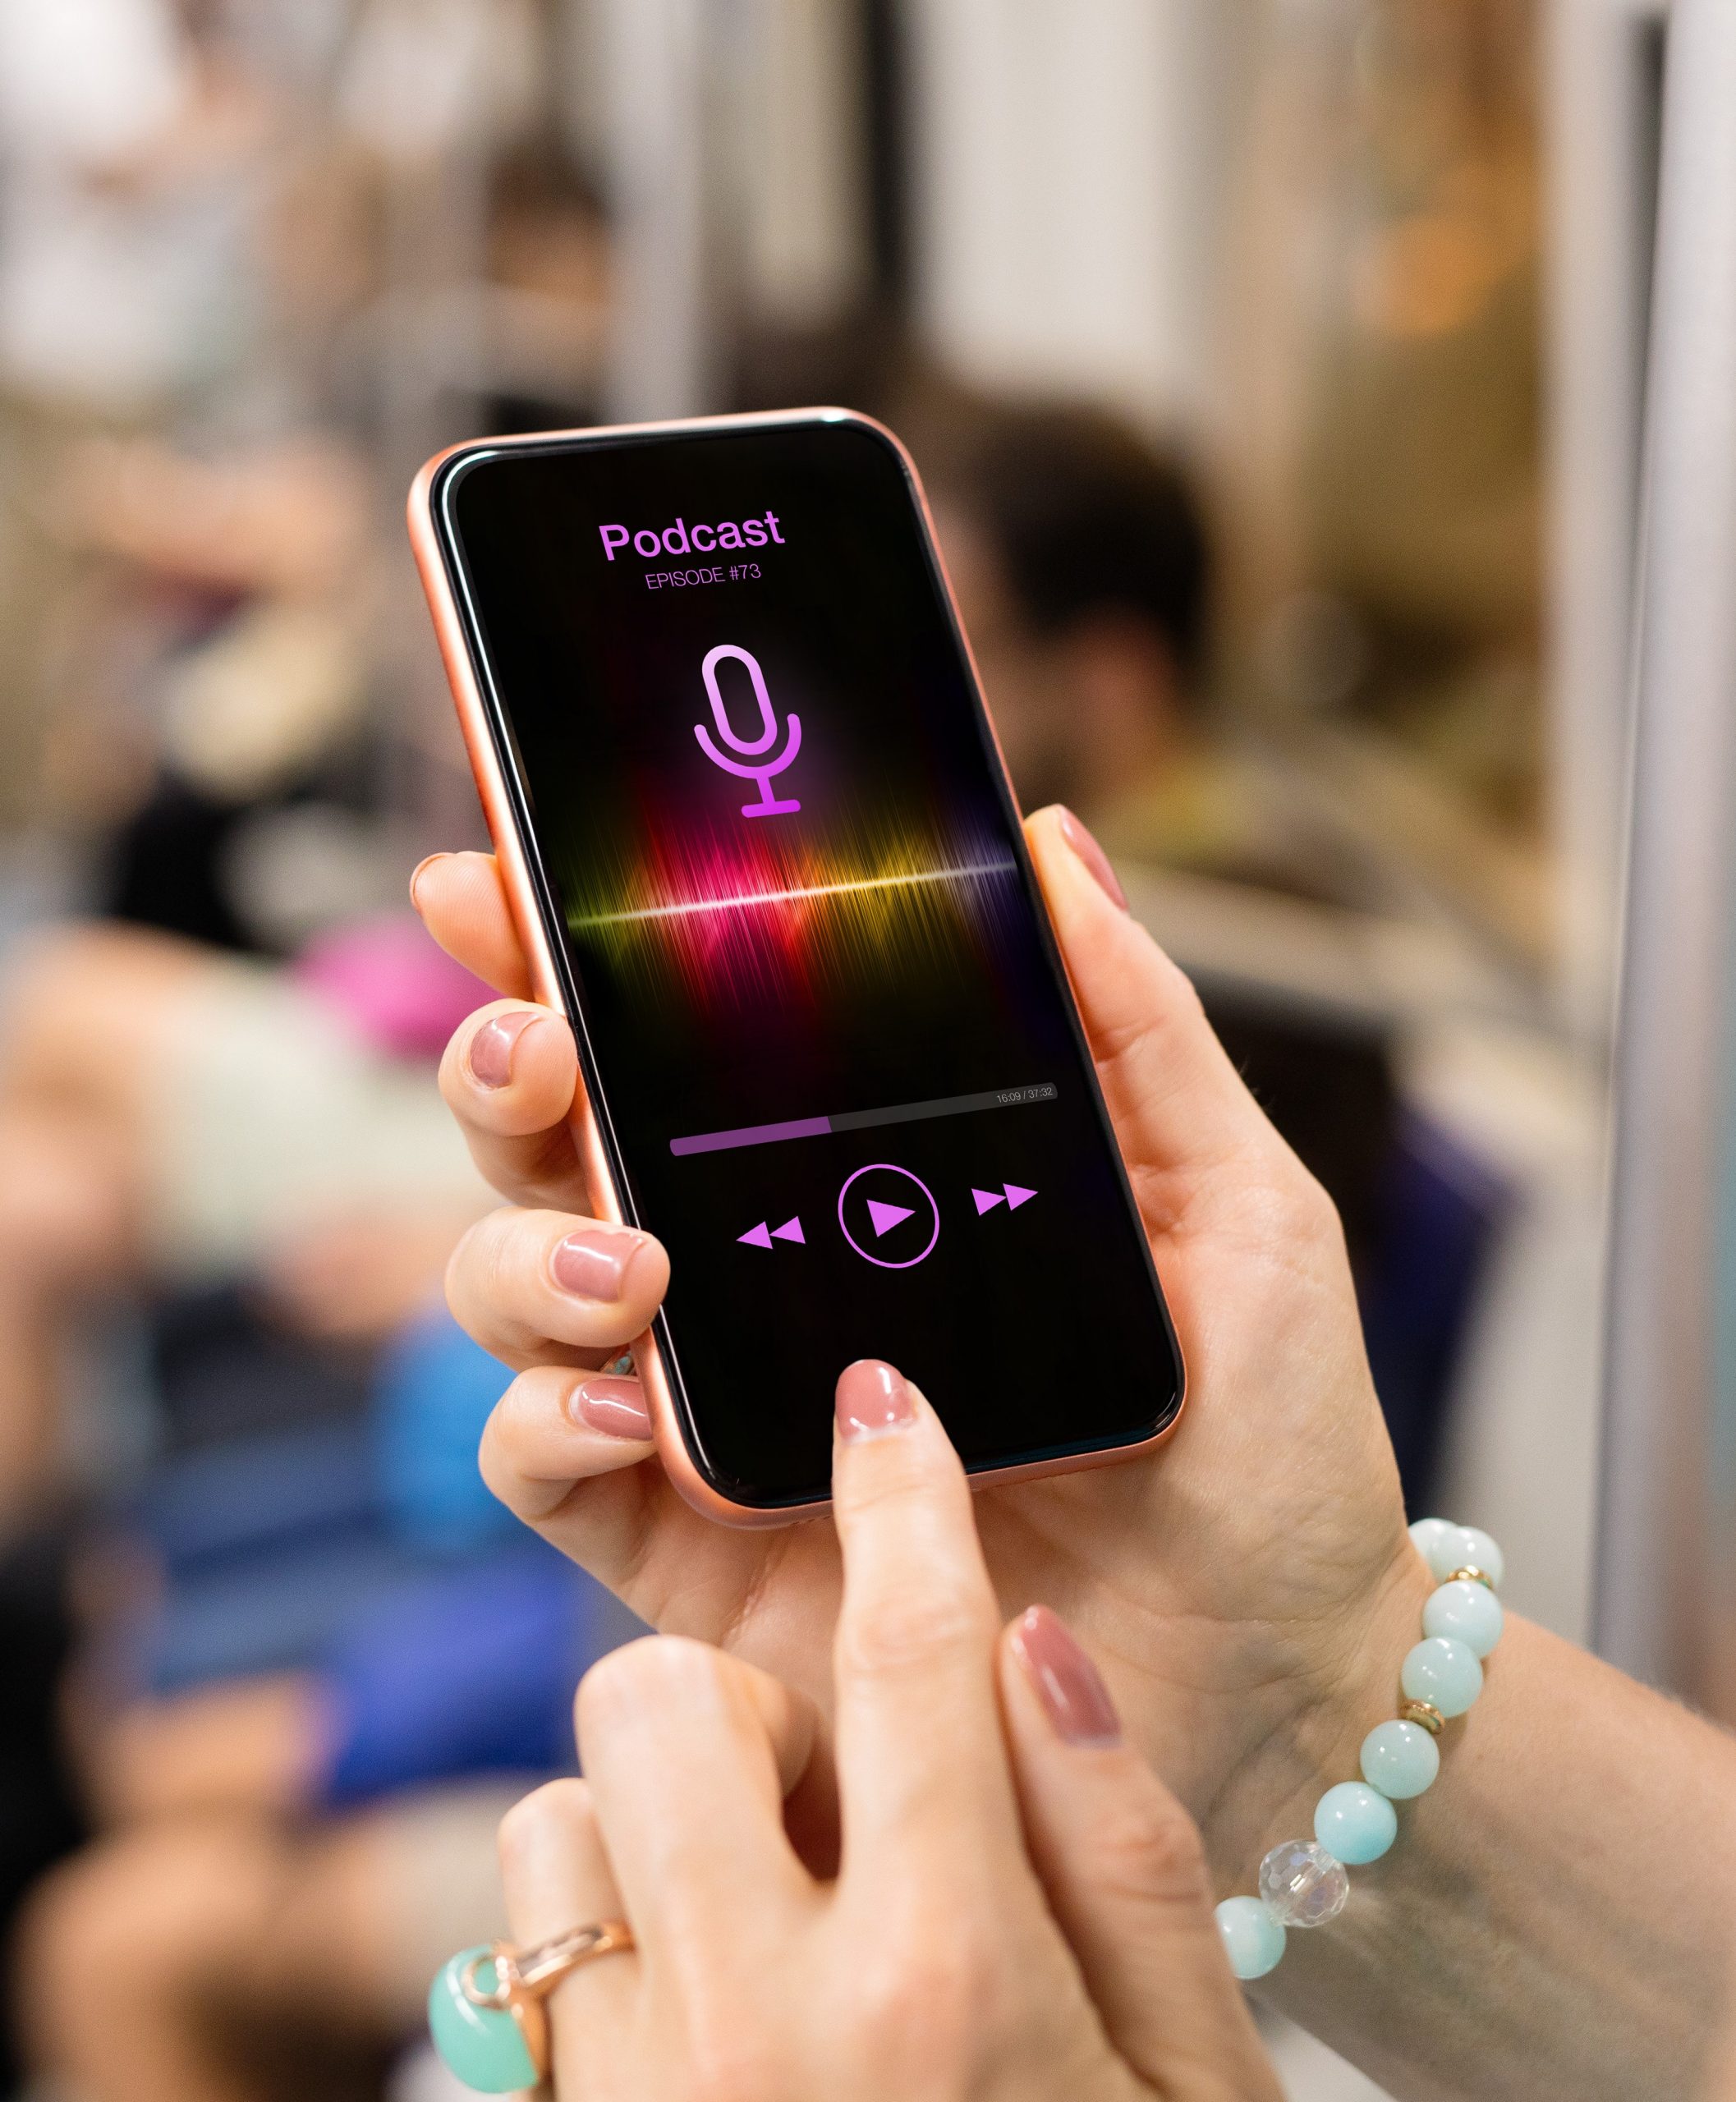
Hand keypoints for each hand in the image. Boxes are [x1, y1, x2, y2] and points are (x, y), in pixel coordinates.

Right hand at [413, 807, 1427, 1871]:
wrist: (1276, 1670)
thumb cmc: (1268, 1435)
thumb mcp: (1235, 1202)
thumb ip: (1138, 1028)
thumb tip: (1053, 842)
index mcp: (861, 1170)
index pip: (684, 1033)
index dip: (568, 948)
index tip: (504, 877)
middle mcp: (758, 1269)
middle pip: (563, 1143)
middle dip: (506, 1072)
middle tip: (541, 1047)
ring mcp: (715, 1408)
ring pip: (522, 1290)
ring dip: (528, 1252)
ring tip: (634, 1268)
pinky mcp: (697, 1547)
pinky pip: (549, 1468)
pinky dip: (545, 1422)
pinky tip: (626, 1407)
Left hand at [497, 1361, 1281, 2100]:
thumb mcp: (1201, 2084)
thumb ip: (1124, 1853)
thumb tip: (1037, 1643)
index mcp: (952, 1983)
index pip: (918, 1654)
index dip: (905, 1497)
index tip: (880, 1403)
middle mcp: (766, 2031)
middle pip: (652, 1696)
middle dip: (727, 1701)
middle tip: (814, 1782)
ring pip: (555, 1816)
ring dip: (648, 1828)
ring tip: (759, 1915)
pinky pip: (520, 1964)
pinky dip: (596, 1941)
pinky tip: (706, 2013)